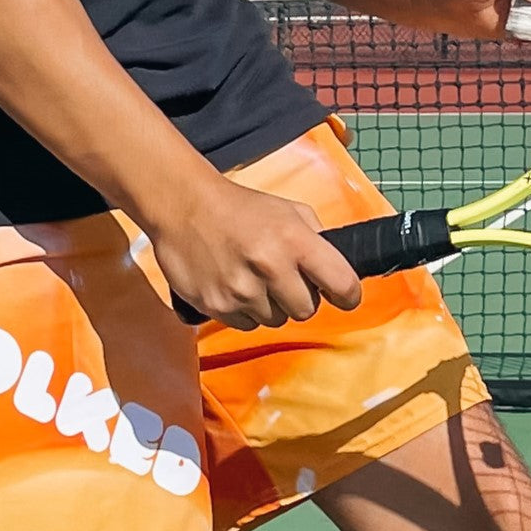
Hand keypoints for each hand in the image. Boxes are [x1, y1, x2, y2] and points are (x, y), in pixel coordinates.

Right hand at [150, 172, 361, 330]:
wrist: (183, 206)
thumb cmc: (239, 208)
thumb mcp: (288, 210)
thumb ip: (317, 238)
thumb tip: (338, 268)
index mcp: (295, 240)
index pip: (342, 283)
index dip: (348, 294)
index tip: (344, 296)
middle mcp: (271, 267)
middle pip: (307, 310)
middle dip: (300, 298)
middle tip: (283, 279)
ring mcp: (242, 290)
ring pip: (275, 320)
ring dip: (270, 305)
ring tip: (252, 277)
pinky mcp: (217, 306)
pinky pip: (247, 324)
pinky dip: (244, 310)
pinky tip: (234, 284)